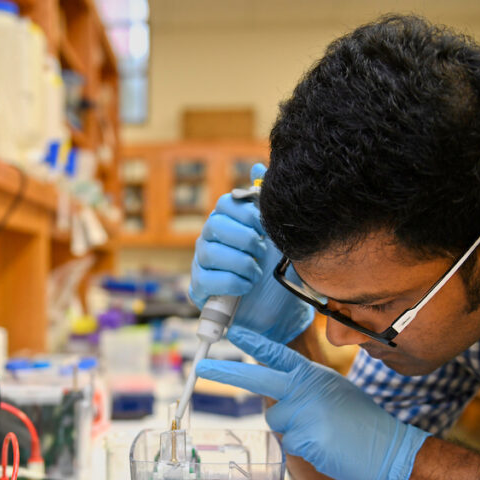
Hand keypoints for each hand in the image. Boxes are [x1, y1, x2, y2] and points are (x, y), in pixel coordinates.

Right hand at [189, 163, 313, 344]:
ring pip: (210, 252)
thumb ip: (267, 202)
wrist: (280, 312)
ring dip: (241, 263)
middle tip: (261, 252)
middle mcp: (209, 239)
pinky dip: (232, 283)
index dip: (248, 214)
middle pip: (215, 225)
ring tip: (256, 273)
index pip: (226, 204)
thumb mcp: (280, 235)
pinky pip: (207, 279)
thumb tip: (260, 166)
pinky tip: (245, 287)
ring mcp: (201, 264)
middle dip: (245, 239)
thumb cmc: (277, 271)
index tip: (266, 229)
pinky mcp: (199, 289)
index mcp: (228, 222)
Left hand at [196, 326, 430, 479]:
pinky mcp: (304, 440)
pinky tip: (325, 445)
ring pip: (275, 420)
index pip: (278, 355)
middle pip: (258, 379)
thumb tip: (276, 393)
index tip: (232, 332)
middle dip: (226, 373)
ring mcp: (304, 414)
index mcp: (313, 375)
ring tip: (321, 431)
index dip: (254, 342)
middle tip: (201, 367)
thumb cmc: (361, 421)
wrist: (388, 450)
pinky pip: (289, 443)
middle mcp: (305, 390)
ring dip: (291, 427)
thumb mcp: (333, 391)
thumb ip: (304, 387)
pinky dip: (303, 447)